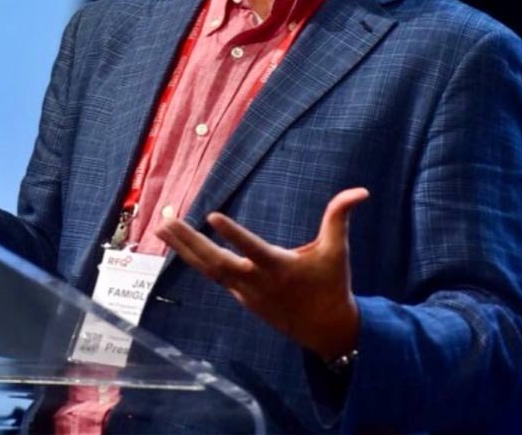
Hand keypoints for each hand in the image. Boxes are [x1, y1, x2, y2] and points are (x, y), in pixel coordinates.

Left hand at [157, 187, 367, 360]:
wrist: (327, 331)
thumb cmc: (331, 285)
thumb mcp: (338, 251)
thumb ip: (340, 218)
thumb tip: (360, 191)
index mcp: (280, 268)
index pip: (252, 249)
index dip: (233, 235)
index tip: (212, 216)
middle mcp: (257, 282)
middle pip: (216, 262)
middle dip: (189, 242)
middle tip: (166, 220)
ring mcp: (246, 293)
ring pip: (208, 270)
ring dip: (184, 249)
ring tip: (161, 227)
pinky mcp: (241, 297)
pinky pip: (213, 277)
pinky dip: (195, 260)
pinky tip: (178, 244)